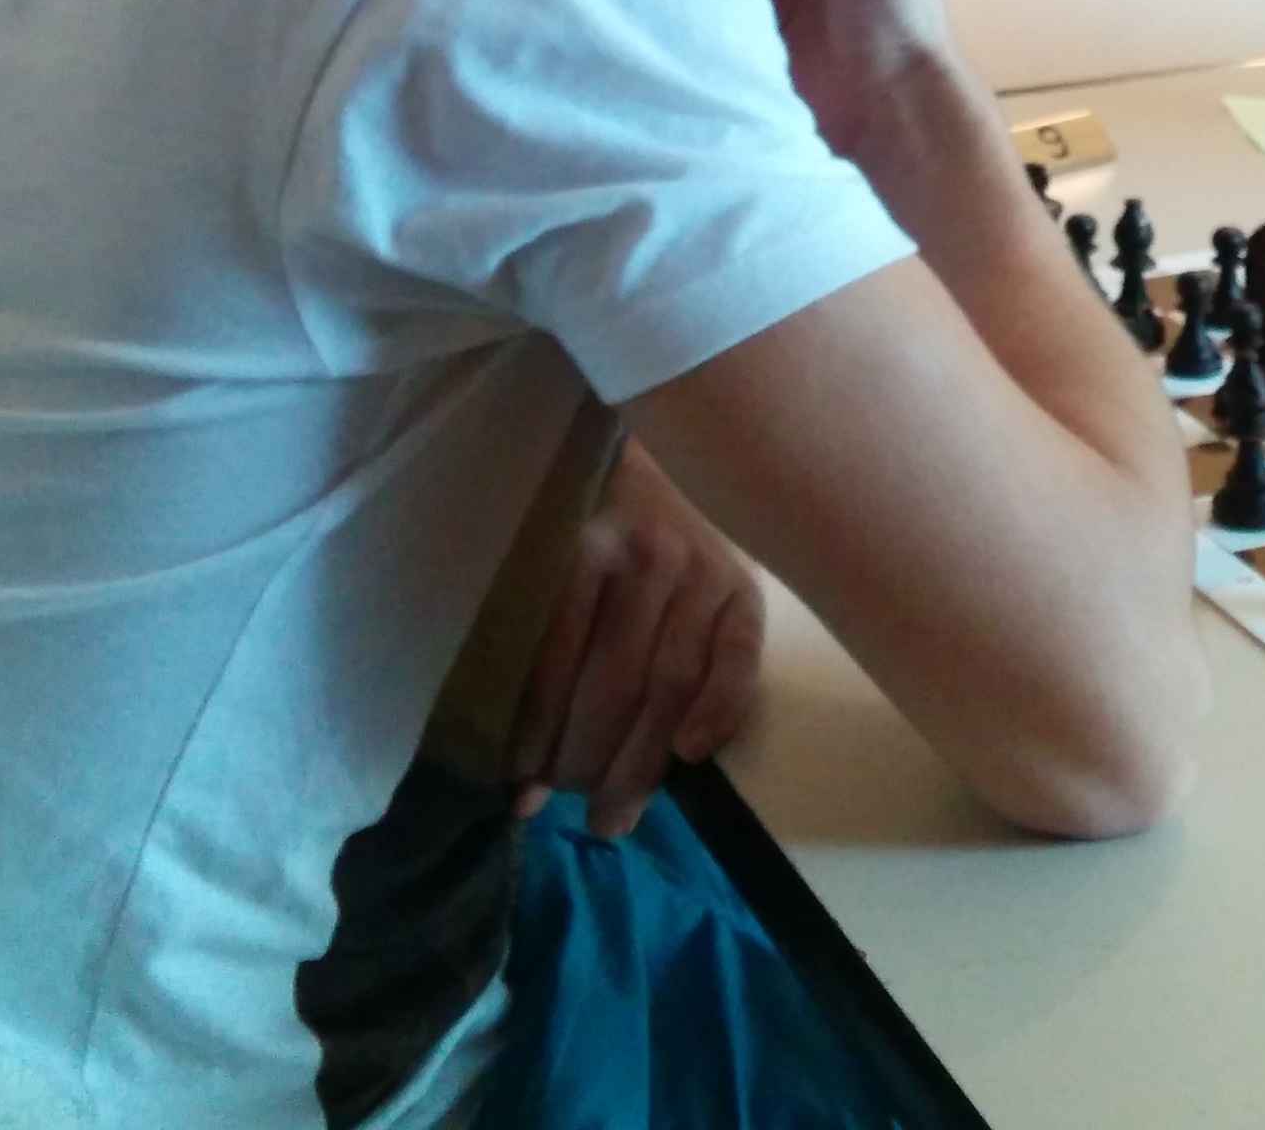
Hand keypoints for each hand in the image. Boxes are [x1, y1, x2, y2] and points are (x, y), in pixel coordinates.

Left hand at [507, 443, 763, 838]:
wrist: (679, 447)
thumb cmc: (596, 517)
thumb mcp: (551, 555)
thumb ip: (534, 646)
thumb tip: (517, 777)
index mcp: (580, 547)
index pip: (553, 664)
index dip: (535, 739)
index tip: (519, 794)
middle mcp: (644, 557)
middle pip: (614, 686)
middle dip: (587, 765)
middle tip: (574, 817)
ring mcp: (702, 571)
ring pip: (669, 686)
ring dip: (639, 764)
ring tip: (612, 818)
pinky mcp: (746, 588)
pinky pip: (737, 660)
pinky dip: (718, 710)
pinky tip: (689, 756)